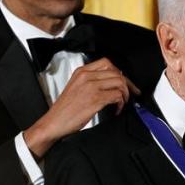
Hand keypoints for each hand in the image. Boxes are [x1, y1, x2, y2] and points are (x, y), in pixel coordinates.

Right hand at [23, 58, 139, 157]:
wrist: (54, 122)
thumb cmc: (64, 109)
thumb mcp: (75, 87)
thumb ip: (90, 81)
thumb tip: (110, 82)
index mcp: (81, 72)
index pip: (107, 62)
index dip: (120, 72)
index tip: (125, 82)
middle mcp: (86, 76)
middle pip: (116, 72)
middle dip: (128, 84)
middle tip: (131, 93)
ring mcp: (91, 87)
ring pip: (119, 82)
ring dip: (125, 94)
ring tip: (122, 103)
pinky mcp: (95, 99)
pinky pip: (117, 96)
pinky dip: (121, 104)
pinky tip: (116, 110)